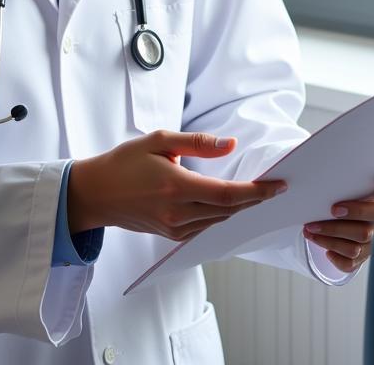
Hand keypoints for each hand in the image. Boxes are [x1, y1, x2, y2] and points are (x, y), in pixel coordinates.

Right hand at [68, 130, 286, 241]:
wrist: (95, 193)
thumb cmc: (125, 162)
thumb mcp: (159, 140)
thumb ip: (197, 143)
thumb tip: (230, 144)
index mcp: (176, 187)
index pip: (228, 194)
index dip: (257, 192)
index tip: (278, 185)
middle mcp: (177, 213)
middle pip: (228, 209)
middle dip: (255, 199)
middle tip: (276, 186)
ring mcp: (173, 228)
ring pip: (219, 220)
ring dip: (240, 207)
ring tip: (259, 192)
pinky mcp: (170, 234)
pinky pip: (205, 226)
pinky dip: (221, 214)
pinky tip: (230, 202)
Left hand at [303, 165, 373, 272]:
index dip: (357, 212)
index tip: (334, 208)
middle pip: (362, 234)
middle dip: (333, 229)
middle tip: (311, 224)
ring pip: (353, 250)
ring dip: (328, 242)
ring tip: (309, 232)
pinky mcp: (365, 255)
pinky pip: (351, 264)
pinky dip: (337, 259)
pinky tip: (326, 250)